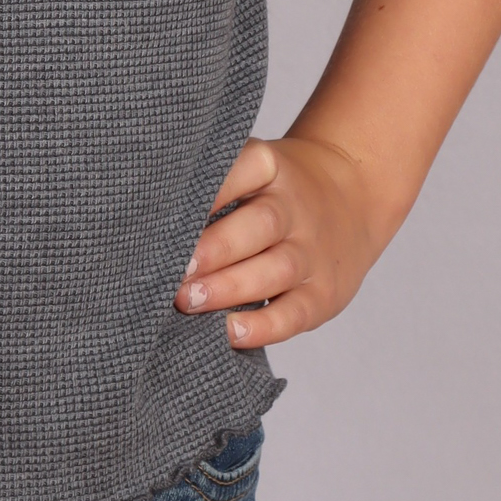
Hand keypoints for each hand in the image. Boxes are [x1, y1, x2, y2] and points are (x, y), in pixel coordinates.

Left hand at [175, 135, 387, 348]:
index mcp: (272, 167)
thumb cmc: (275, 190)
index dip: (212, 189)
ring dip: (228, 288)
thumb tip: (147, 223)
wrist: (353, 196)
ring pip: (275, 269)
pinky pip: (295, 313)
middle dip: (214, 249)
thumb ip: (212, 186)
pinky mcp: (323, 294)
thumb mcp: (254, 168)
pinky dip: (263, 326)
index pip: (246, 167)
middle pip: (260, 224)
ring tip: (186, 301)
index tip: (170, 209)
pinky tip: (230, 332)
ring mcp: (312, 252)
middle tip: (173, 270)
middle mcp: (295, 208)